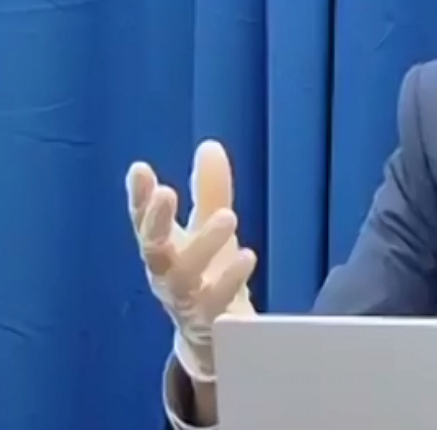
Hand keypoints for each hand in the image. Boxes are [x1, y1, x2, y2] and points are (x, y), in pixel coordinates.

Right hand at [126, 140, 257, 382]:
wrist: (214, 339)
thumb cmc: (206, 275)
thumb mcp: (207, 230)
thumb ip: (210, 191)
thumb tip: (210, 146)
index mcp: (162, 249)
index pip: (144, 221)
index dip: (139, 197)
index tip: (140, 170)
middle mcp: (166, 274)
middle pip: (152, 248)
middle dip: (156, 220)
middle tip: (166, 192)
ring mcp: (185, 301)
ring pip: (183, 276)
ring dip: (203, 244)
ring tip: (228, 215)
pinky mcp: (210, 323)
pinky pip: (216, 304)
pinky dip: (229, 281)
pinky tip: (247, 256)